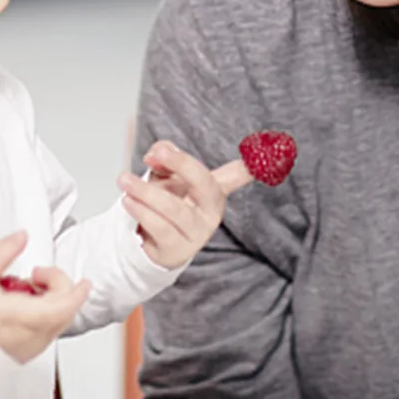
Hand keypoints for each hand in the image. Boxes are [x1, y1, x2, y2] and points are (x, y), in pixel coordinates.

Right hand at [0, 231, 91, 363]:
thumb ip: (0, 253)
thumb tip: (21, 237)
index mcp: (19, 318)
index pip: (63, 307)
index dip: (77, 291)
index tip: (83, 281)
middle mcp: (30, 338)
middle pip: (65, 310)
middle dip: (57, 286)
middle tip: (34, 275)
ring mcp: (30, 349)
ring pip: (58, 321)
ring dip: (50, 300)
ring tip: (22, 292)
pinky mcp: (26, 355)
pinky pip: (48, 331)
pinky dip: (44, 314)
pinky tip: (21, 307)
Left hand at [117, 142, 251, 270]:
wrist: (153, 246)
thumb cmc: (167, 205)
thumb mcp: (167, 178)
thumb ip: (165, 159)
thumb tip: (159, 150)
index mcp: (214, 190)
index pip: (236, 173)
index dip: (253, 162)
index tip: (274, 148)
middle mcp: (211, 211)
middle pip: (204, 183)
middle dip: (181, 164)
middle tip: (157, 153)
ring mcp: (196, 233)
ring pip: (174, 209)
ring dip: (147, 192)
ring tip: (125, 180)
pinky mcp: (177, 250)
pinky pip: (160, 228)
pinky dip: (142, 212)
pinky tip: (129, 201)